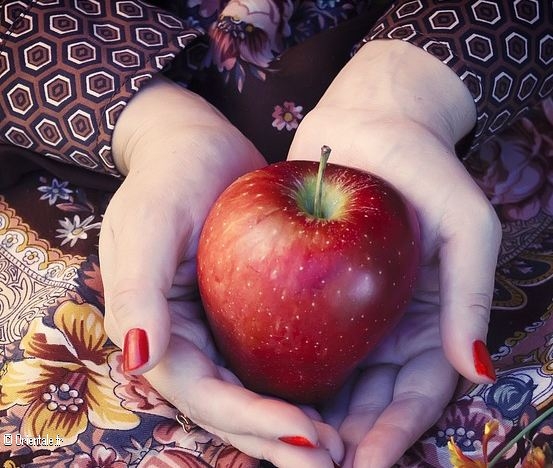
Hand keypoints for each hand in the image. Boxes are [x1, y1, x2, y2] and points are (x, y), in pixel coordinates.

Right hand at [101, 76, 342, 466]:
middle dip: (275, 438)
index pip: (200, 392)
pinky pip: (271, 357)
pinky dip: (300, 384)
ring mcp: (216, 328)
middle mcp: (185, 338)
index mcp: (154, 328)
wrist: (198, 143)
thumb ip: (138, 289)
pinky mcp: (244, 312)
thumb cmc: (170, 176)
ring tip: (339, 447)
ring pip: (253, 390)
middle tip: (331, 459)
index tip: (304, 435)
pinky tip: (337, 399)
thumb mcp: (148, 221)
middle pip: (229, 405)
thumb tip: (140, 360)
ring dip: (292, 423)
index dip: (247, 421)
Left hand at [288, 40, 501, 466]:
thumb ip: (472, 292)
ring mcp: (347, 314)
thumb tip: (476, 369)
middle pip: (369, 401)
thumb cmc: (423, 165)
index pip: (416, 395)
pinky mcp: (310, 292)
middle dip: (346, 440)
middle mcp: (387, 327)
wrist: (365, 122)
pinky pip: (296, 341)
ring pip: (330, 382)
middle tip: (311, 467)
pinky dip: (283, 373)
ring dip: (311, 418)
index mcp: (430, 320)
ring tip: (282, 446)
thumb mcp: (465, 222)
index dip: (392, 434)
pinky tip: (255, 394)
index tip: (359, 466)